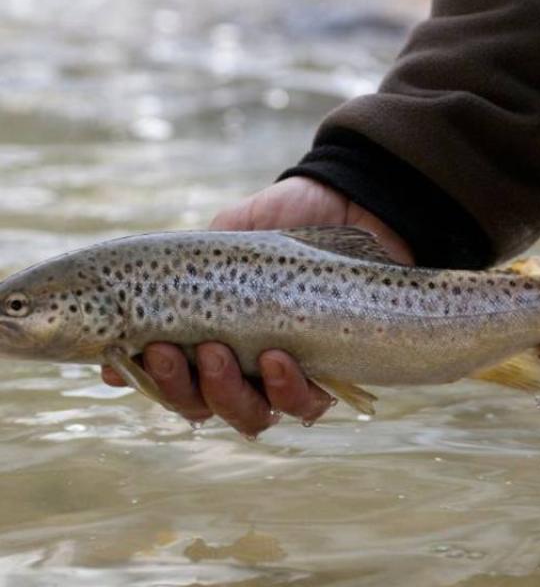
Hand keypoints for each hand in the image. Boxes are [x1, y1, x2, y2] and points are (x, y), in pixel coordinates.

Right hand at [102, 177, 412, 435]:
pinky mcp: (328, 373)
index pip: (175, 379)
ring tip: (218, 353)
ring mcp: (285, 374)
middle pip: (206, 406)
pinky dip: (287, 392)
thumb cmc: (277, 218)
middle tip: (173, 351)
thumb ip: (179, 275)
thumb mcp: (221, 237)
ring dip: (226, 393)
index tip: (132, 355)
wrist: (342, 201)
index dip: (152, 380)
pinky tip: (279, 360)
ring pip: (250, 415)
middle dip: (182, 388)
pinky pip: (305, 406)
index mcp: (213, 338)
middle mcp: (247, 366)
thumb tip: (118, 323)